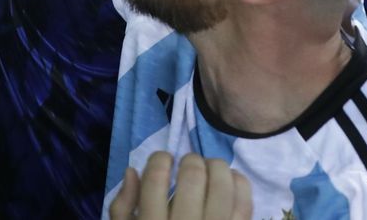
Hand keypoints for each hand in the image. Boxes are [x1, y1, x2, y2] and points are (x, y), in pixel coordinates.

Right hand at [109, 152, 250, 219]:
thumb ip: (122, 207)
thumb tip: (133, 171)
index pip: (156, 178)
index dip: (160, 159)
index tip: (163, 160)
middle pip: (193, 176)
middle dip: (190, 161)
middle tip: (188, 164)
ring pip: (223, 185)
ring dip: (217, 167)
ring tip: (209, 169)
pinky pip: (244, 203)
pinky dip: (239, 183)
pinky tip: (230, 180)